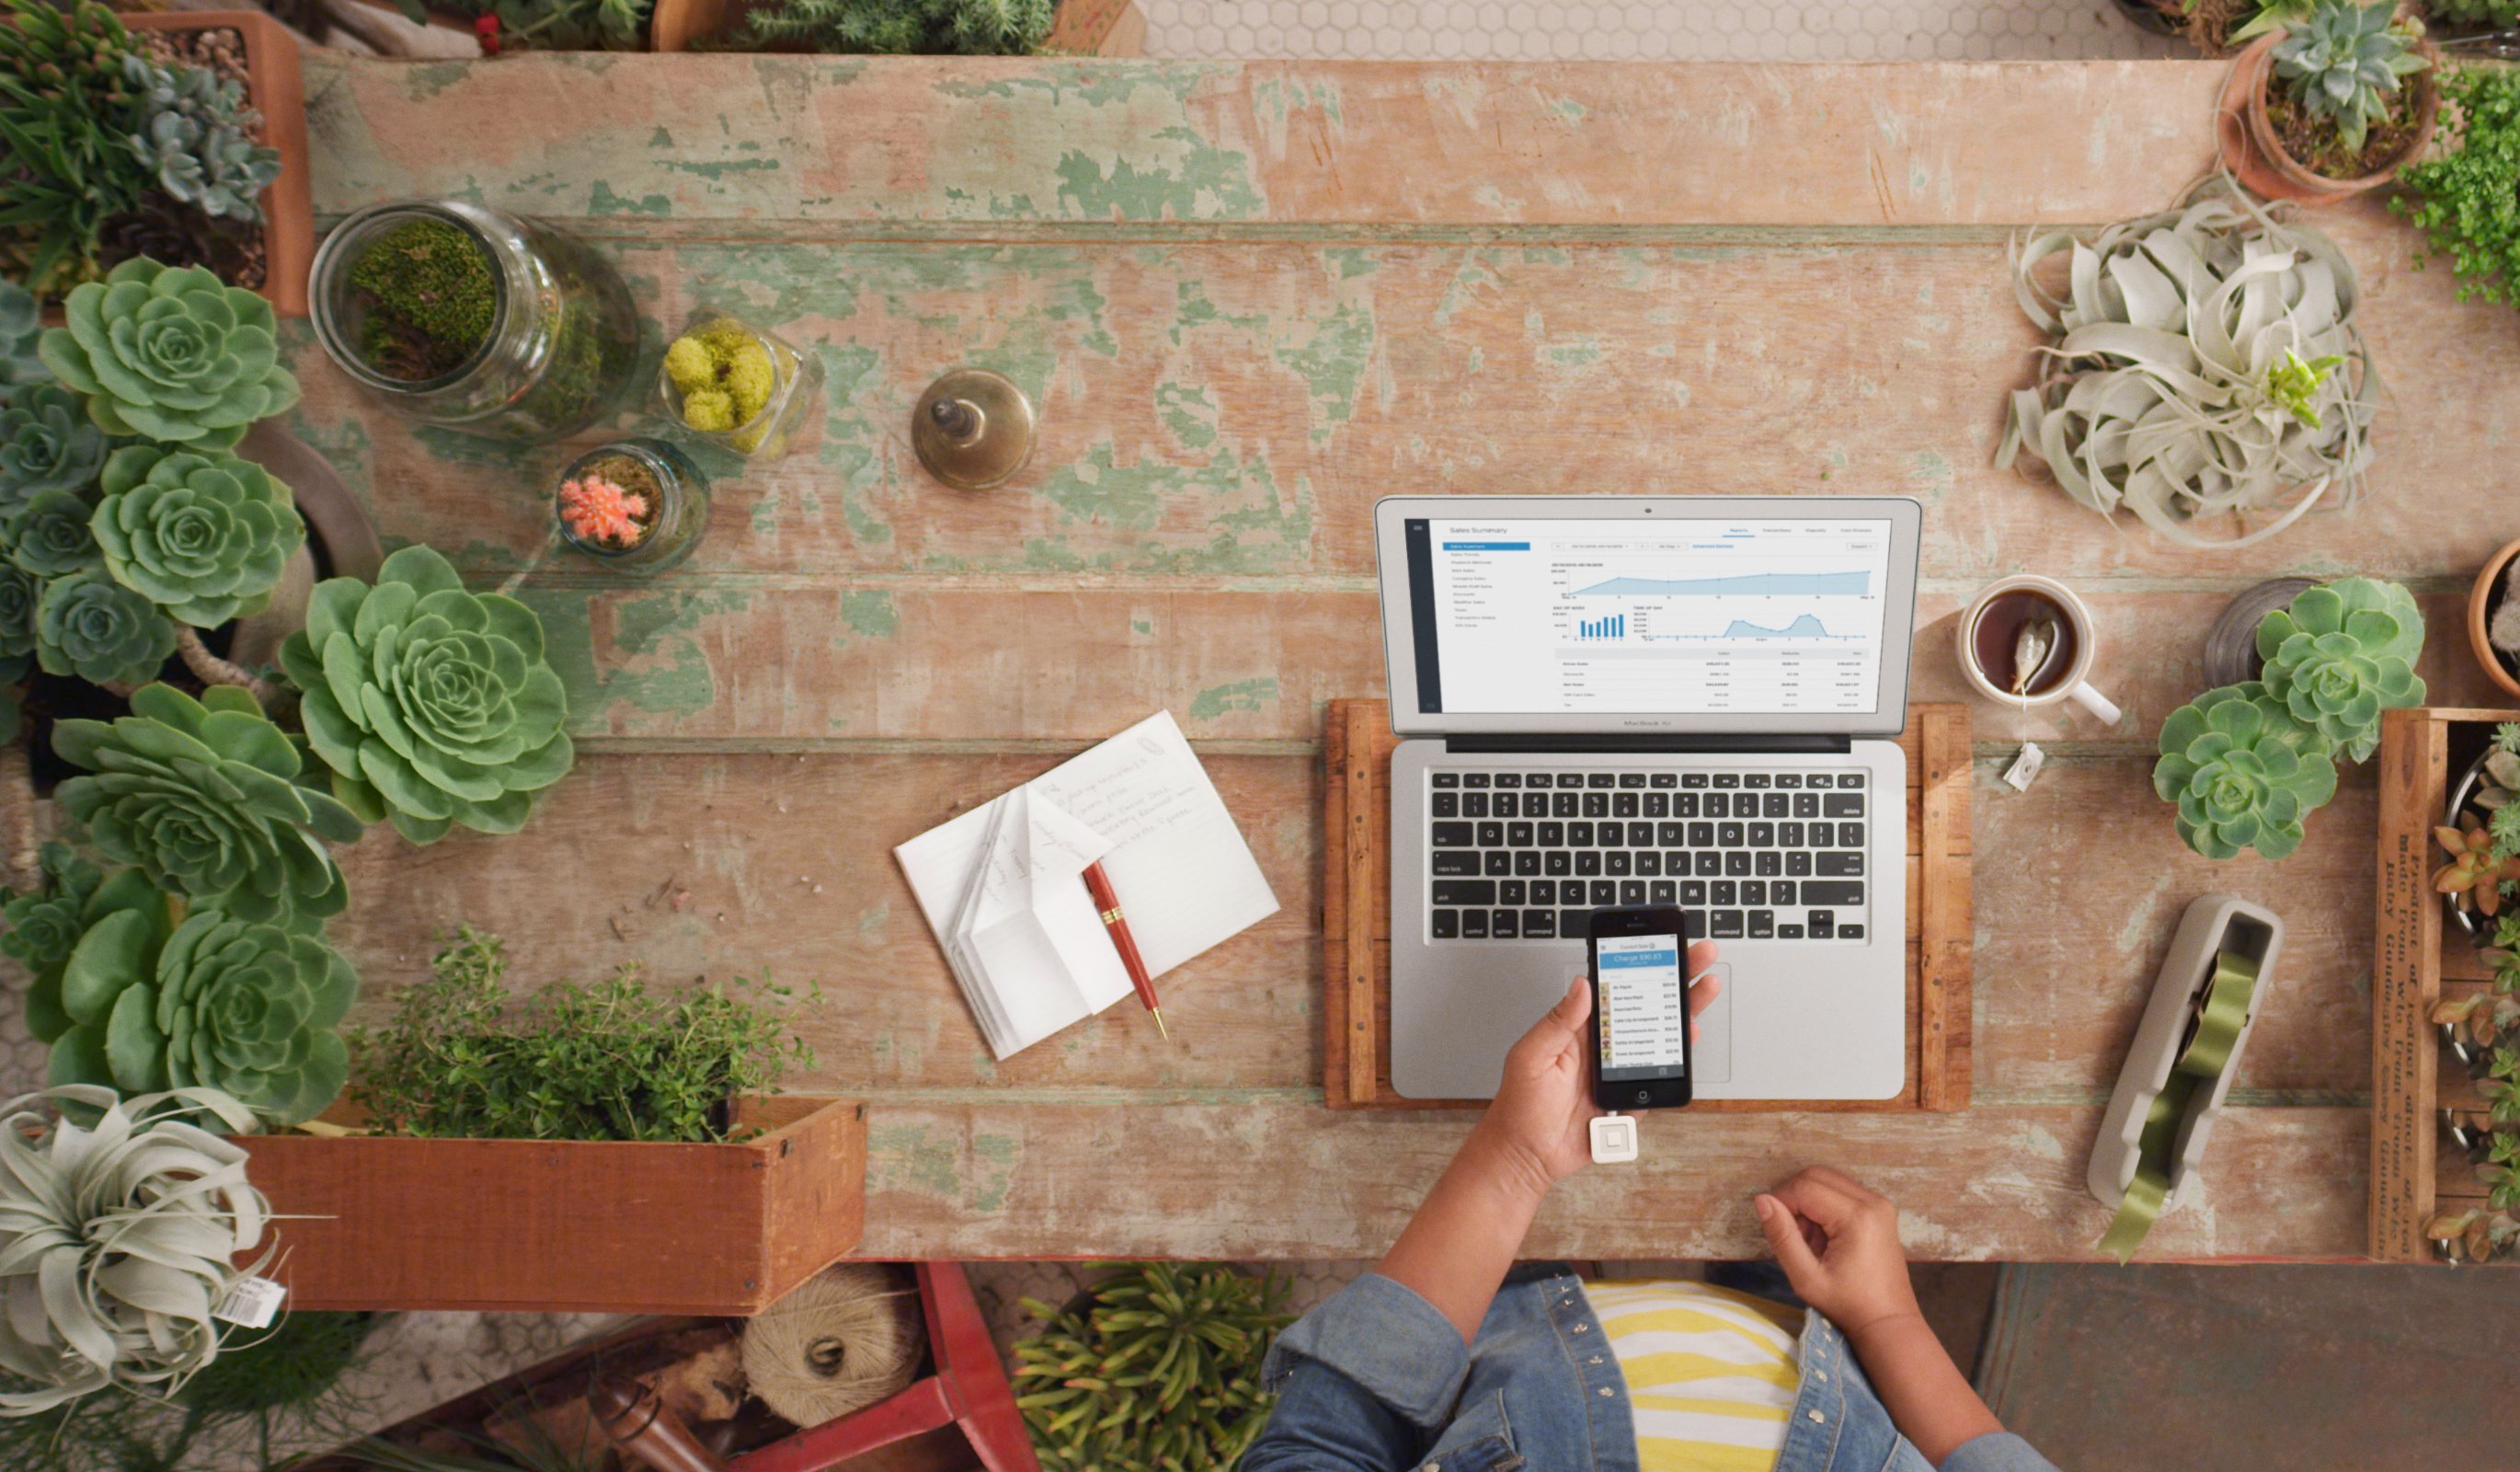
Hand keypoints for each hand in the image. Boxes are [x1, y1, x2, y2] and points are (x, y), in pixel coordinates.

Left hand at [1472, 942, 1723, 1195]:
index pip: (1614, 989)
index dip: (1638, 965)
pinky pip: (1658, 1077)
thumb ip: (1558, 1022)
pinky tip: (1687, 1041)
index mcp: (1579, 1029)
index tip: (1659, 944)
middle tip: (1700, 956)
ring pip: (1658, 1038)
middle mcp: (1603, 1046)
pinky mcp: (1629, 1098)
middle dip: (1675, 980)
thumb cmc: (1520, 1106)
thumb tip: (1581, 984)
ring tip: (1703, 991)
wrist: (1527, 1156)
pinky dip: (1677, 1061)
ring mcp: (1619, 1072)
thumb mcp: (1531, 1056)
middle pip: (1646, 1006)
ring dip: (1682, 1015)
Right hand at [1752, 1165, 1921, 1340]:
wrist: (1888, 1322)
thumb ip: (1782, 1237)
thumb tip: (1762, 1200)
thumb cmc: (1848, 1305)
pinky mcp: (1880, 1210)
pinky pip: (1842, 1191)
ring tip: (1809, 1238)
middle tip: (1793, 1234)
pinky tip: (1825, 1236)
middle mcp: (1873, 1201)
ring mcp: (1880, 1203)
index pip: (1805, 1187)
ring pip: (1828, 1180)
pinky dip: (1824, 1206)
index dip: (1781, 1202)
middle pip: (1816, 1175)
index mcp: (1857, 1217)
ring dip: (1809, 1202)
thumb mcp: (1806, 1278)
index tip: (1776, 1230)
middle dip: (1794, 1198)